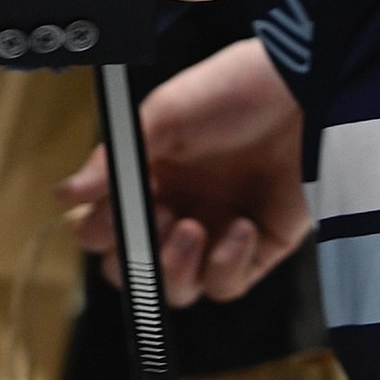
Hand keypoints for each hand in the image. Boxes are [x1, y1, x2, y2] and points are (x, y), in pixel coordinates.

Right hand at [62, 36, 308, 305]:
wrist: (311, 90)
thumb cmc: (238, 89)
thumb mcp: (167, 114)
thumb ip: (116, 158)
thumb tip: (67, 195)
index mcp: (148, 178)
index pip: (104, 229)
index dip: (100, 232)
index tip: (109, 214)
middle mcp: (177, 210)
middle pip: (134, 270)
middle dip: (135, 258)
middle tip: (155, 221)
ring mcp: (217, 233)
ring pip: (176, 289)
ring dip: (174, 268)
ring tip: (190, 228)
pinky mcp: (258, 249)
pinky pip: (227, 285)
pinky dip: (225, 265)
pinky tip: (239, 228)